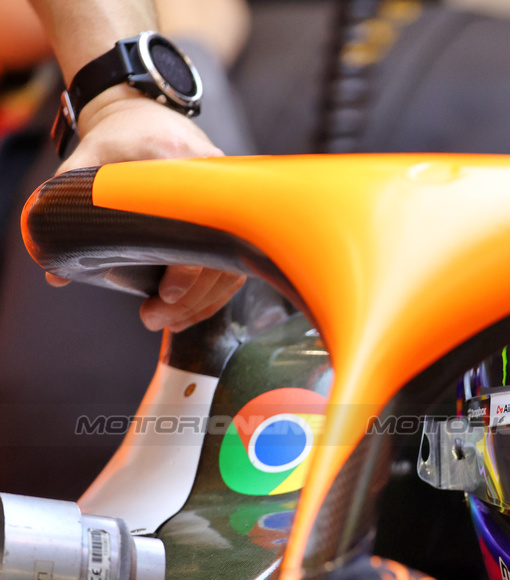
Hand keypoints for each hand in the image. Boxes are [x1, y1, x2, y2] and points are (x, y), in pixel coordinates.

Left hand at [48, 91, 245, 330]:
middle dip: (192, 298)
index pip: (194, 225)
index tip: (166, 294)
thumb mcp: (83, 163)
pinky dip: (217, 290)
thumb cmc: (113, 139)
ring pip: (233, 263)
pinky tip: (192, 308)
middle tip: (157, 317)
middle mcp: (213, 177)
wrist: (145, 111)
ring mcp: (229, 195)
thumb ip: (62, 210)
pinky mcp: (234, 210)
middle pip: (219, 254)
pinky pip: (236, 259)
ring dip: (206, 300)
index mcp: (175, 160)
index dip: (185, 269)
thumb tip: (55, 276)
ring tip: (170, 320)